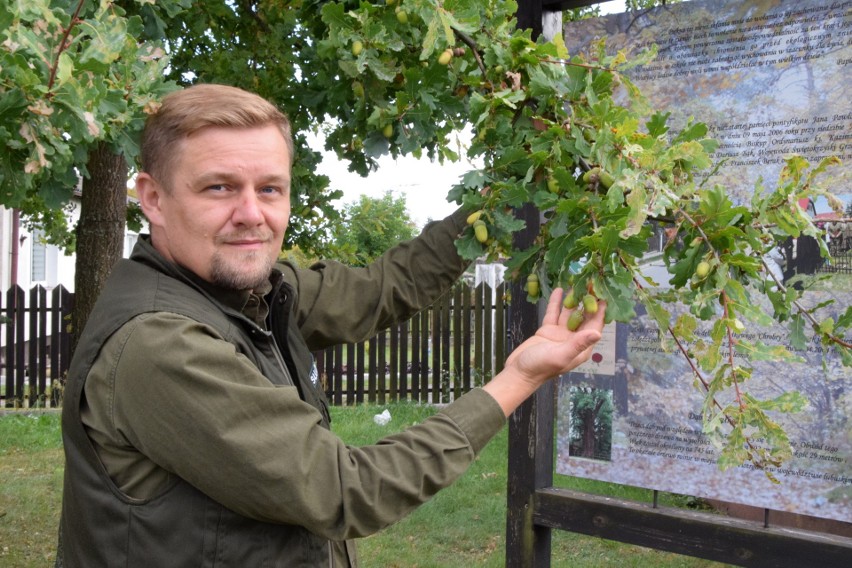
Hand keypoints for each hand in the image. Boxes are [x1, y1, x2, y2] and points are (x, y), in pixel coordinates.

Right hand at [483, 288, 604, 416]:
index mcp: (581, 347)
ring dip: (573, 299)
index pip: (594, 326)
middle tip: (591, 284)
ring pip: (569, 313)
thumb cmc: (541, 367)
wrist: (519, 371)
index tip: (603, 295)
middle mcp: (573, 339)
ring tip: (578, 283)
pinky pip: (554, 313)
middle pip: (583, 317)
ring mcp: (560, 334)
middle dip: (587, 302)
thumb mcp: (560, 355)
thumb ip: (578, 344)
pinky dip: (557, 302)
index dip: (599, 311)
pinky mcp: (548, 330)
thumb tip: (598, 333)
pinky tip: (560, 290)